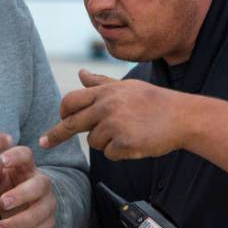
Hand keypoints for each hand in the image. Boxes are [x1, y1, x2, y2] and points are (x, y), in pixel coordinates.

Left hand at [0, 146, 56, 227]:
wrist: (19, 207)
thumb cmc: (4, 188)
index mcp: (25, 167)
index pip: (26, 155)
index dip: (16, 156)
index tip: (1, 161)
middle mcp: (41, 183)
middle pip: (39, 186)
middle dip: (21, 195)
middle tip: (2, 203)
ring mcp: (47, 203)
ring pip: (39, 214)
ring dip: (15, 224)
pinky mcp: (48, 223)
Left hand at [40, 69, 181, 159]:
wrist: (183, 117)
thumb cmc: (154, 101)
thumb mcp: (126, 87)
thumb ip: (100, 84)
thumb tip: (80, 73)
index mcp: (106, 92)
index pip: (71, 100)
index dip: (61, 113)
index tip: (55, 120)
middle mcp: (106, 107)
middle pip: (72, 124)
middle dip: (56, 135)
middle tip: (44, 143)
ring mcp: (114, 125)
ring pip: (94, 142)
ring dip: (106, 142)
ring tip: (128, 132)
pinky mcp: (123, 143)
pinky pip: (110, 154)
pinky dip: (120, 152)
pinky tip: (135, 142)